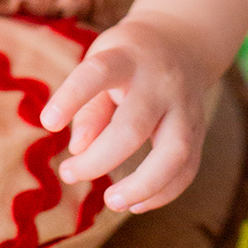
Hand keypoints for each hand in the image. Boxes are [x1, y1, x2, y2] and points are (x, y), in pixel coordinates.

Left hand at [39, 12, 209, 214]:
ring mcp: (185, 107)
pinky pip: (188, 169)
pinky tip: (135, 204)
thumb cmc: (127, 58)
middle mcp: (160, 82)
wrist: (183, 43)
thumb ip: (89, 106)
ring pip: (175, 153)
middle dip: (99, 159)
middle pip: (134, 126)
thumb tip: (79, 151)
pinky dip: (163, 193)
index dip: (71, 98)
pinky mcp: (199, 131)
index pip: (98, 73)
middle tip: (68, 173)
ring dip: (142, 186)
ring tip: (112, 201)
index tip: (47, 123)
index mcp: (128, 58)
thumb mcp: (101, 61)